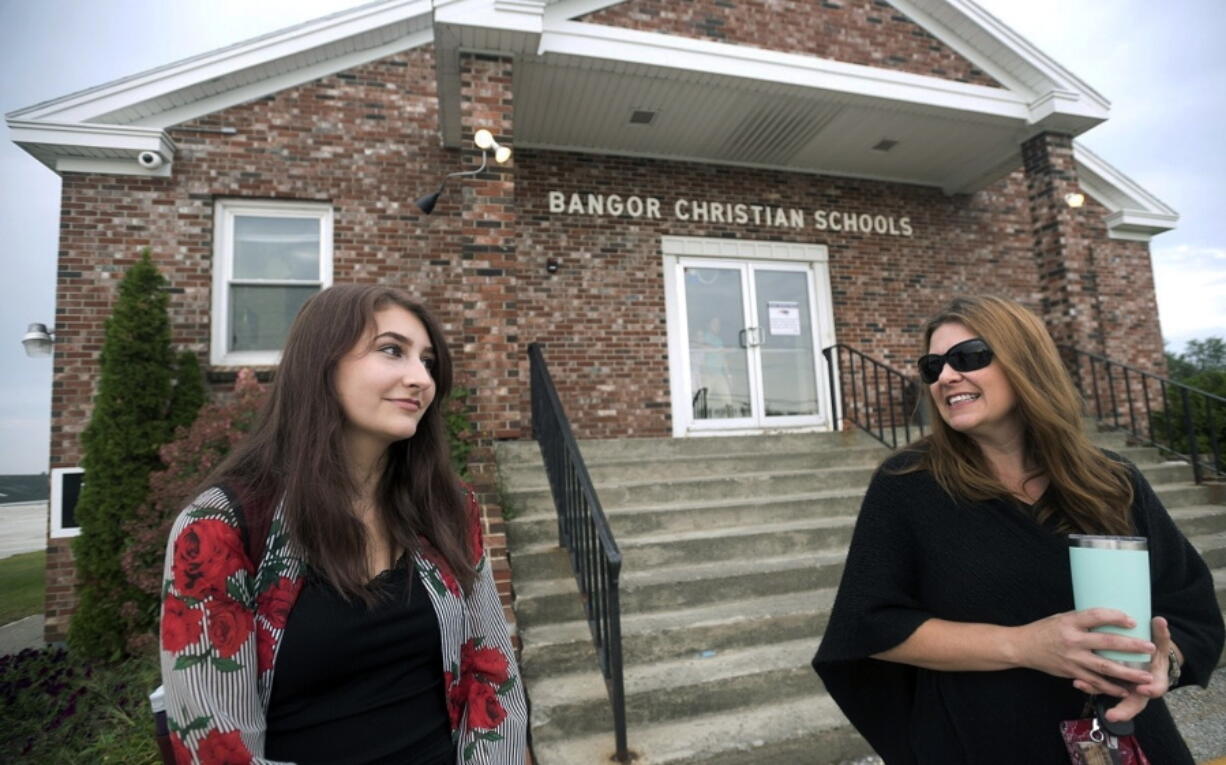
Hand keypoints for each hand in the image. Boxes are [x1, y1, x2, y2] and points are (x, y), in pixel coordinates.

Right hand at [1016, 608, 1155, 696]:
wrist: (1022, 647)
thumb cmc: (1044, 630)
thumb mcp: (1061, 618)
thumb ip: (1083, 621)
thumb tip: (1109, 619)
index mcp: (1070, 622)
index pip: (1096, 616)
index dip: (1115, 617)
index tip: (1133, 621)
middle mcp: (1072, 640)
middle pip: (1106, 643)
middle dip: (1131, 646)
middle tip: (1150, 647)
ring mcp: (1072, 658)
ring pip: (1104, 667)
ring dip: (1127, 672)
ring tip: (1145, 676)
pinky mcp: (1071, 672)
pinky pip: (1094, 682)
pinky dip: (1110, 687)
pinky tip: (1124, 691)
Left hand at [1080, 617, 1174, 723]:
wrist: (1150, 660)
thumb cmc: (1152, 650)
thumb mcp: (1159, 643)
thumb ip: (1160, 633)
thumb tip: (1161, 619)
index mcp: (1155, 678)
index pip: (1157, 688)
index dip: (1152, 690)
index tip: (1145, 690)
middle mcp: (1141, 687)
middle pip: (1134, 704)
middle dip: (1124, 710)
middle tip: (1113, 714)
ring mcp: (1126, 688)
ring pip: (1113, 696)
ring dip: (1099, 694)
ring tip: (1085, 690)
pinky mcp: (1111, 684)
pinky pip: (1100, 687)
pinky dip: (1089, 686)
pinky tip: (1077, 682)